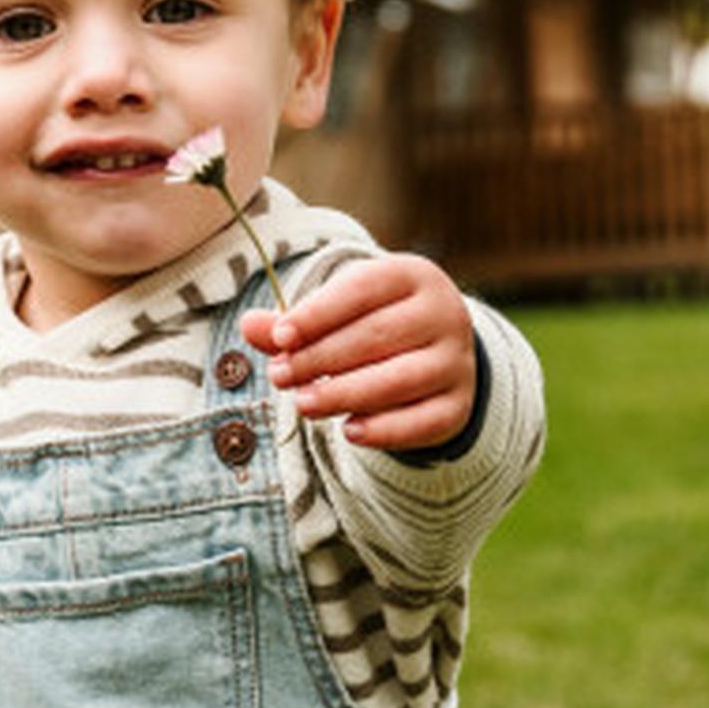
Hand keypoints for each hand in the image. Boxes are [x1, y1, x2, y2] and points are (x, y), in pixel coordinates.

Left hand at [252, 254, 477, 452]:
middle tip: (280, 376)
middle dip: (321, 358)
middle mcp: (445, 313)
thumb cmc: (374, 324)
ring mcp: (457, 361)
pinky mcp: (459, 404)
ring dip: (344, 393)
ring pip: (399, 379)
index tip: (280, 338)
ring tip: (302, 403)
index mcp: (413, 275)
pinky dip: (385, 429)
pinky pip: (423, 421)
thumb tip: (249, 326)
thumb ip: (295, 323)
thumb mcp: (339, 312)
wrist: (437, 352)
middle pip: (378, 336)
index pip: (363, 288)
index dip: (318, 313)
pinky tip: (348, 431)